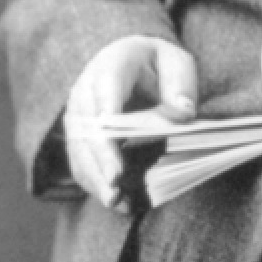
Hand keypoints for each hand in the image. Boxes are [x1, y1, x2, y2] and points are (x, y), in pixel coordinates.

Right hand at [64, 36, 196, 207]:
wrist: (133, 58)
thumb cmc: (158, 62)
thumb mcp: (176, 62)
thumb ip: (180, 85)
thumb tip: (184, 113)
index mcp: (110, 67)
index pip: (103, 103)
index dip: (107, 139)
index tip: (116, 169)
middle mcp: (85, 89)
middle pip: (85, 132)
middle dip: (99, 166)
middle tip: (115, 193)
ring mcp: (77, 112)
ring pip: (78, 150)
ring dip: (94, 179)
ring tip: (116, 203)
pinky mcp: (77, 131)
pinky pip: (79, 158)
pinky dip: (94, 180)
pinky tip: (115, 199)